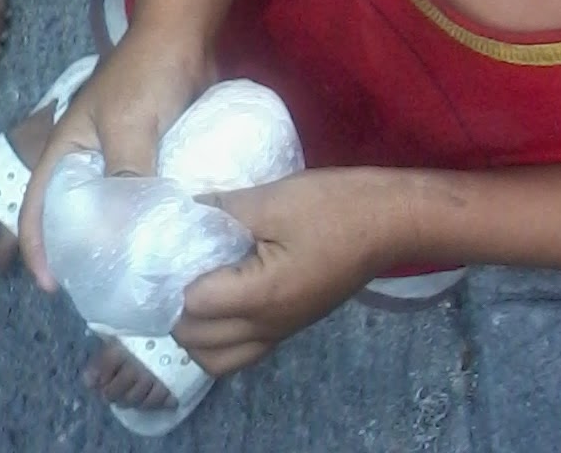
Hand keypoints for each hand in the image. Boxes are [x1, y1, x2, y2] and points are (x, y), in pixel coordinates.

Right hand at [19, 26, 214, 289]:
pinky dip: (145, 216)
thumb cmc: (148, 74)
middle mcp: (87, 156)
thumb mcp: (131, 125)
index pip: (38, 207)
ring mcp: (119, 153)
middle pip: (72, 213)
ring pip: (108, 206)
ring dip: (114, 236)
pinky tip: (161, 240)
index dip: (38, 249)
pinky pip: (140, 193)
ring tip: (129, 275)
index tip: (55, 287)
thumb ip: (126, 174)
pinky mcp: (149, 152)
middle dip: (78, 251)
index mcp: (67, 149)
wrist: (185, 33)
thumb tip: (127, 232)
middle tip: (98, 289)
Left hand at [173, 169, 410, 376]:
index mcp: (260, 297)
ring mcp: (283, 330)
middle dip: (177, 312)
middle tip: (175, 269)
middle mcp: (268, 326)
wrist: (392, 220)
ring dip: (198, 334)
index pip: (192, 307)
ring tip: (196, 289)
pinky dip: (223, 337)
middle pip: (199, 345)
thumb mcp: (275, 199)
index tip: (168, 249)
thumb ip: (224, 208)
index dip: (173, 279)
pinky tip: (225, 295)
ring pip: (220, 359)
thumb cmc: (336, 207)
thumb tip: (185, 209)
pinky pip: (244, 350)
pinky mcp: (295, 323)